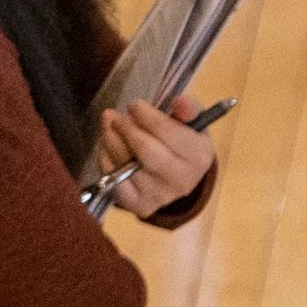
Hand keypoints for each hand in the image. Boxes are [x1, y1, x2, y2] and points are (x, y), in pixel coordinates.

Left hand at [95, 95, 215, 219]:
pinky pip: (114, 180)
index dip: (146, 116)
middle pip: (145, 150)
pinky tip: (109, 149)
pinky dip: (106, 160)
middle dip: (125, 128)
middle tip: (115, 117)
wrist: (179, 179)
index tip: (134, 105)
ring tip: (109, 126)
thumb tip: (180, 101)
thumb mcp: (192, 124)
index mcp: (200, 156)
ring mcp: (160, 195)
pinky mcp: (140, 205)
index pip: (169, 132)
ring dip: (110, 140)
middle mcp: (183, 180)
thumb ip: (188, 108)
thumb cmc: (183, 144)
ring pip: (125, 165)